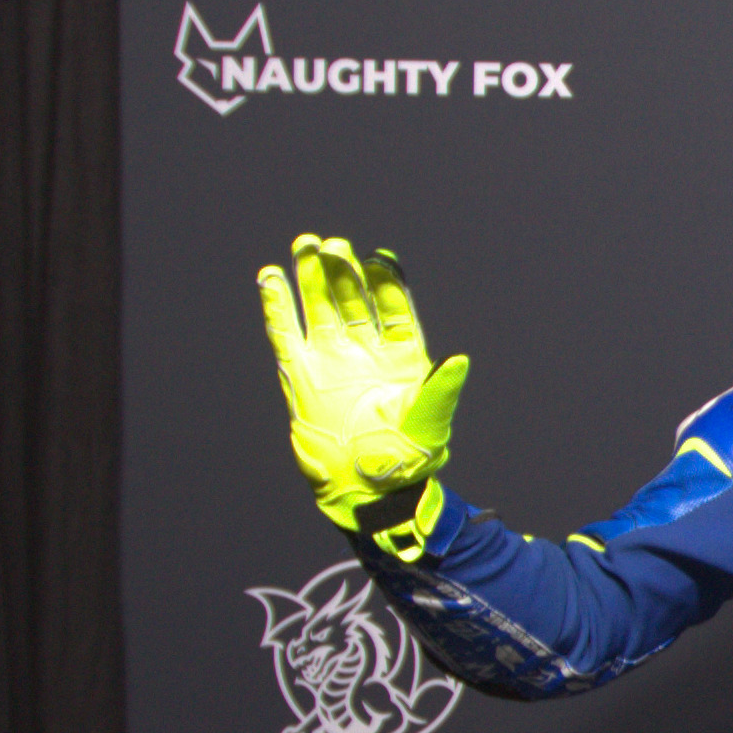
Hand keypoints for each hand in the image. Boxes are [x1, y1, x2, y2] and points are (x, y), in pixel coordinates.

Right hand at [257, 233, 466, 556]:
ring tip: (305, 244)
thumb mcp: (428, 421)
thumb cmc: (404, 458)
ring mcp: (332, 360)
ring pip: (321, 308)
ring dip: (312, 278)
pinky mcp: (300, 374)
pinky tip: (271, 276)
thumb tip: (461, 359)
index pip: (395, 308)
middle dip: (344, 272)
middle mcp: (366, 351)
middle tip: (333, 244)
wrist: (366, 488)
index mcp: (403, 357)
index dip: (386, 283)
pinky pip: (285, 333)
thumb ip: (441, 389)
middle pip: (354, 300)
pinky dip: (277, 305)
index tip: (378, 259)